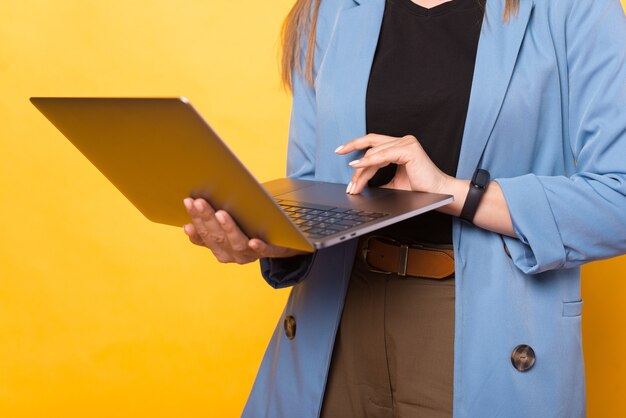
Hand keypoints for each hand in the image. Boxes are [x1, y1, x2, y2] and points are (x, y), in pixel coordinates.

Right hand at [183, 198, 305, 263]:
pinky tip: (253, 242)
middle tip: (199, 201)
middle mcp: (233, 254)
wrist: (283, 242)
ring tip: (221, 213)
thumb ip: (215, 220)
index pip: (204, 236)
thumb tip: (195, 208)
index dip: (195, 220)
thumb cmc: (251, 228)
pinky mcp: (272, 251)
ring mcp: (251, 255)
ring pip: (237, 244)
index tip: (188, 203)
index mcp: (220, 248)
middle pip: (217, 238)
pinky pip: (265, 251)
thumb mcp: (231, 225)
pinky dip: (259, 247)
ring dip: (228, 229)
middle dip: (206, 219)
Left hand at [335, 133, 451, 194]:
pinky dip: (369, 162)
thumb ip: (379, 180)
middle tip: (338, 151)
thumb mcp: (393, 184)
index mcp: (400, 146)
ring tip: (353, 183)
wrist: (438, 194)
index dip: (357, 148)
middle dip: (353, 146)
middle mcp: (403, 141)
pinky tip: (358, 166)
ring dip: (361, 169)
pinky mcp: (409, 150)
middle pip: (371, 143)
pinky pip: (383, 155)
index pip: (374, 145)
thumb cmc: (420, 189)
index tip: (341, 151)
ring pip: (374, 152)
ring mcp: (406, 143)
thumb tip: (360, 184)